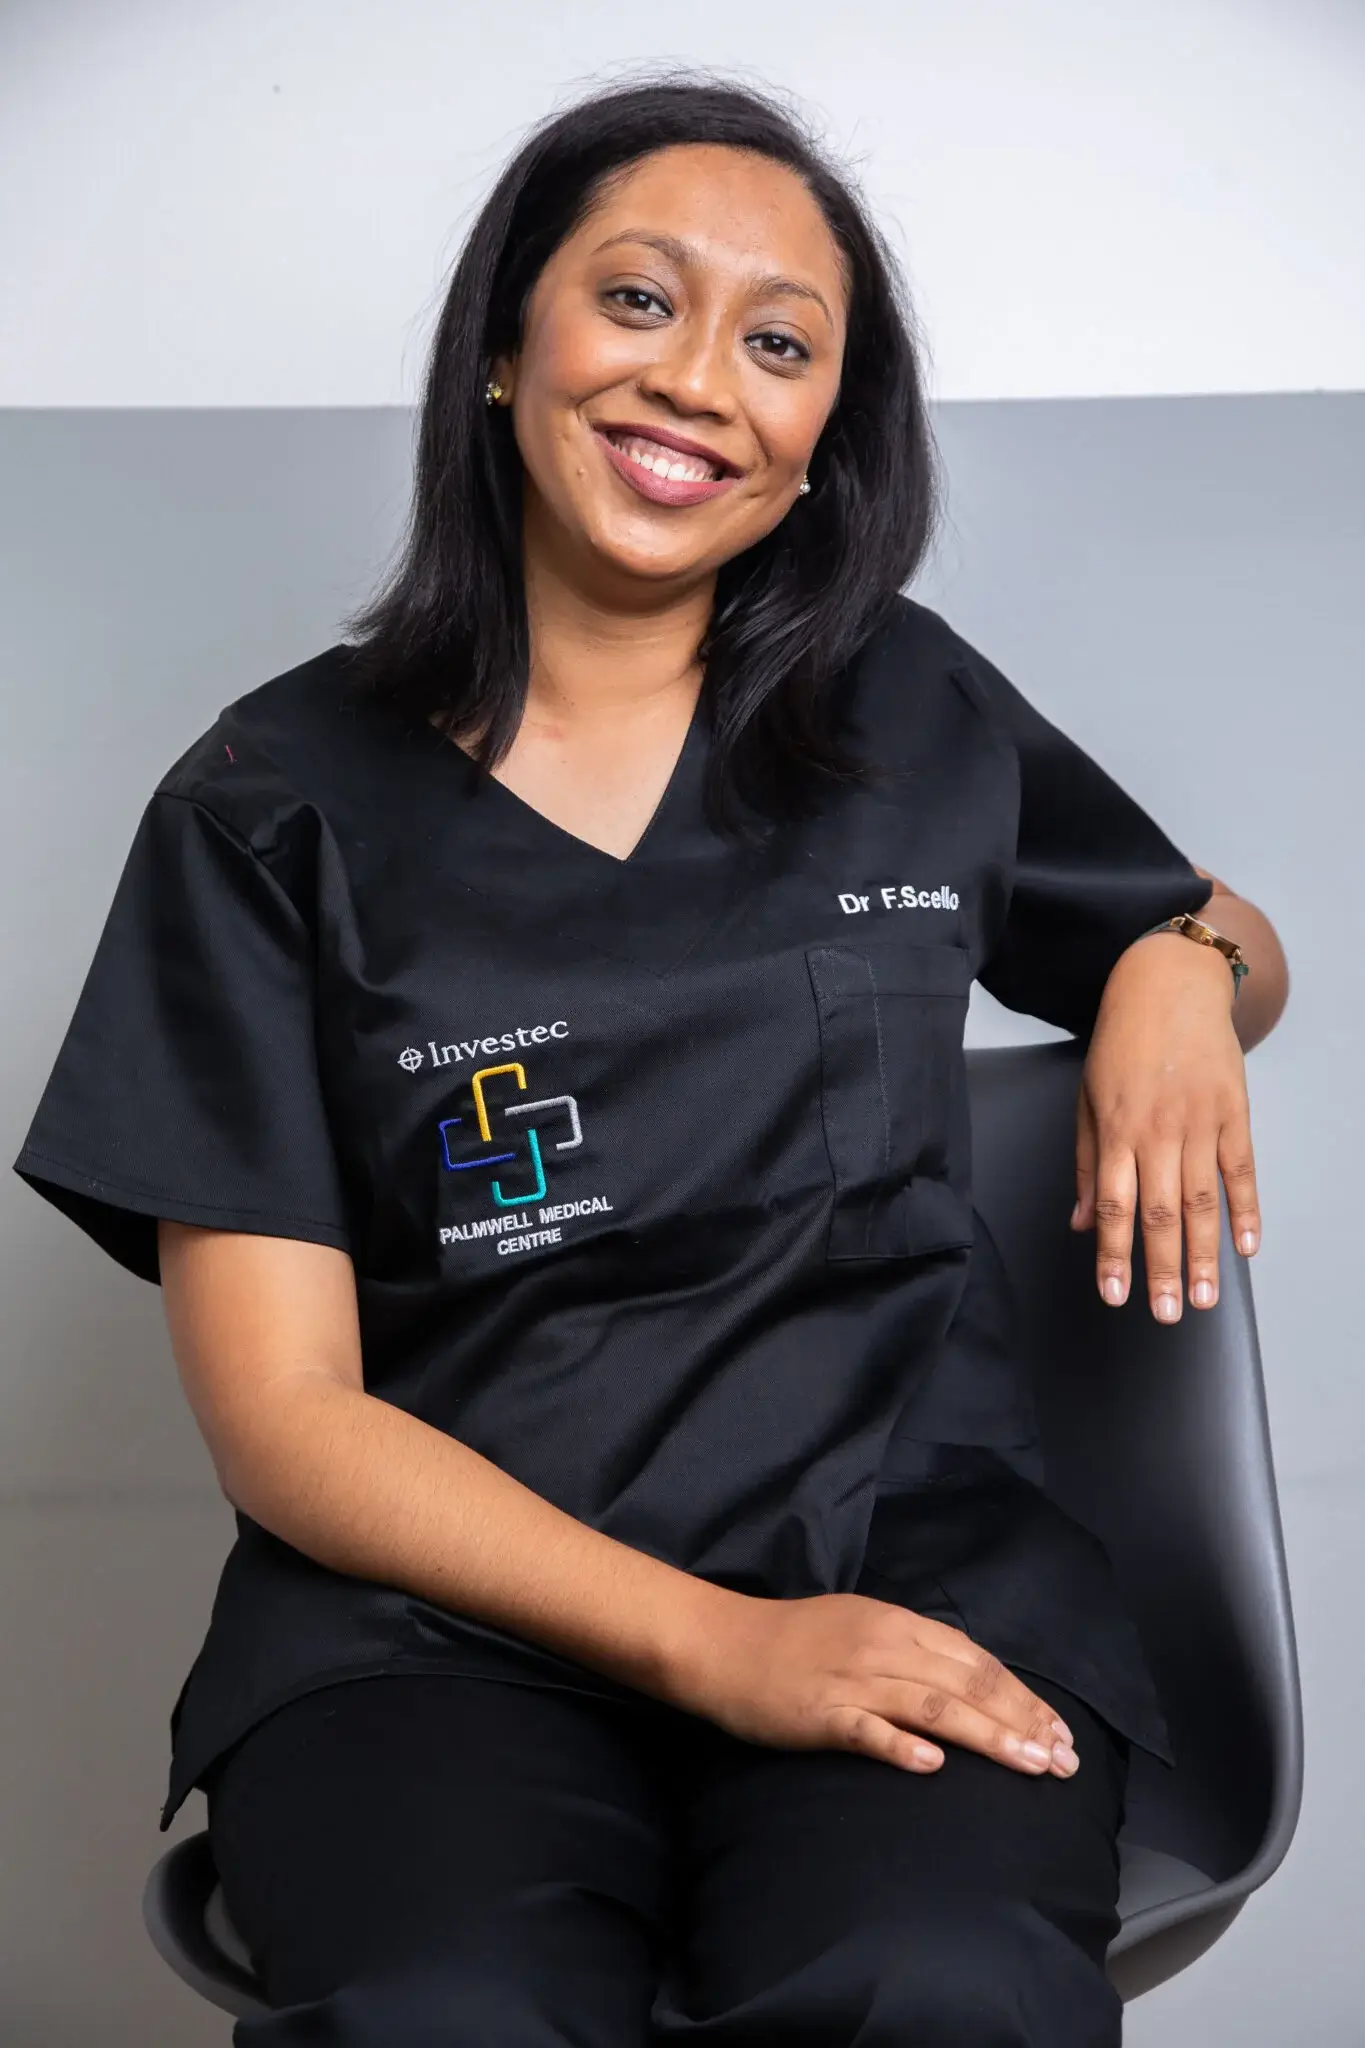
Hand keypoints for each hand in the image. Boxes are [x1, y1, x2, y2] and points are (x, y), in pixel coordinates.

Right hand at [664, 1587, 1079, 1776]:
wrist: (721, 1644)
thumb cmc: (792, 1640)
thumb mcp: (860, 1627)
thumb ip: (911, 1650)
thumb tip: (967, 1681)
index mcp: (896, 1623)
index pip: (976, 1661)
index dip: (1023, 1696)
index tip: (1060, 1731)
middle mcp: (882, 1646)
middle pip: (967, 1683)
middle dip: (1023, 1721)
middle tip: (1064, 1761)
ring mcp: (851, 1680)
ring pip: (933, 1706)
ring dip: (987, 1736)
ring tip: (1030, 1764)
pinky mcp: (819, 1714)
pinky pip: (867, 1731)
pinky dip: (901, 1746)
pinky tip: (933, 1766)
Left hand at [1072, 931, 1260, 1320]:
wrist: (1168, 984)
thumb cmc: (1122, 1043)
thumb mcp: (1088, 1099)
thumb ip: (1088, 1164)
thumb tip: (1082, 1222)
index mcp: (1116, 1130)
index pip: (1114, 1207)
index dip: (1114, 1256)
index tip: (1115, 1295)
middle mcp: (1158, 1131)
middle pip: (1160, 1213)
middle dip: (1164, 1269)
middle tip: (1170, 1313)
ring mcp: (1200, 1122)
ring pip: (1203, 1201)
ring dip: (1206, 1253)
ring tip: (1207, 1297)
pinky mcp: (1233, 1112)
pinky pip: (1241, 1170)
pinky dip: (1247, 1210)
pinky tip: (1246, 1246)